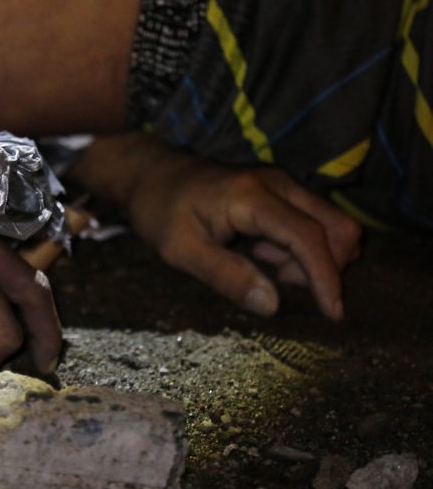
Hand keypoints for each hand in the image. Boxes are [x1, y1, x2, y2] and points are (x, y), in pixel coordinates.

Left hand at [125, 144, 360, 319]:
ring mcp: (283, 184)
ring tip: (267, 268)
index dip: (325, 277)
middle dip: (328, 266)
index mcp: (252, 196)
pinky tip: (264, 255)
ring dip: (316, 258)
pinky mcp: (282, 191)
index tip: (333, 314)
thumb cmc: (160, 211)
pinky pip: (314, 222)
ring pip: (331, 224)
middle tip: (284, 285)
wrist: (151, 173)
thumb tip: (271, 305)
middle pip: (337, 226)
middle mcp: (277, 183)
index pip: (307, 236)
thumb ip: (225, 275)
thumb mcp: (180, 250)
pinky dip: (304, 248)